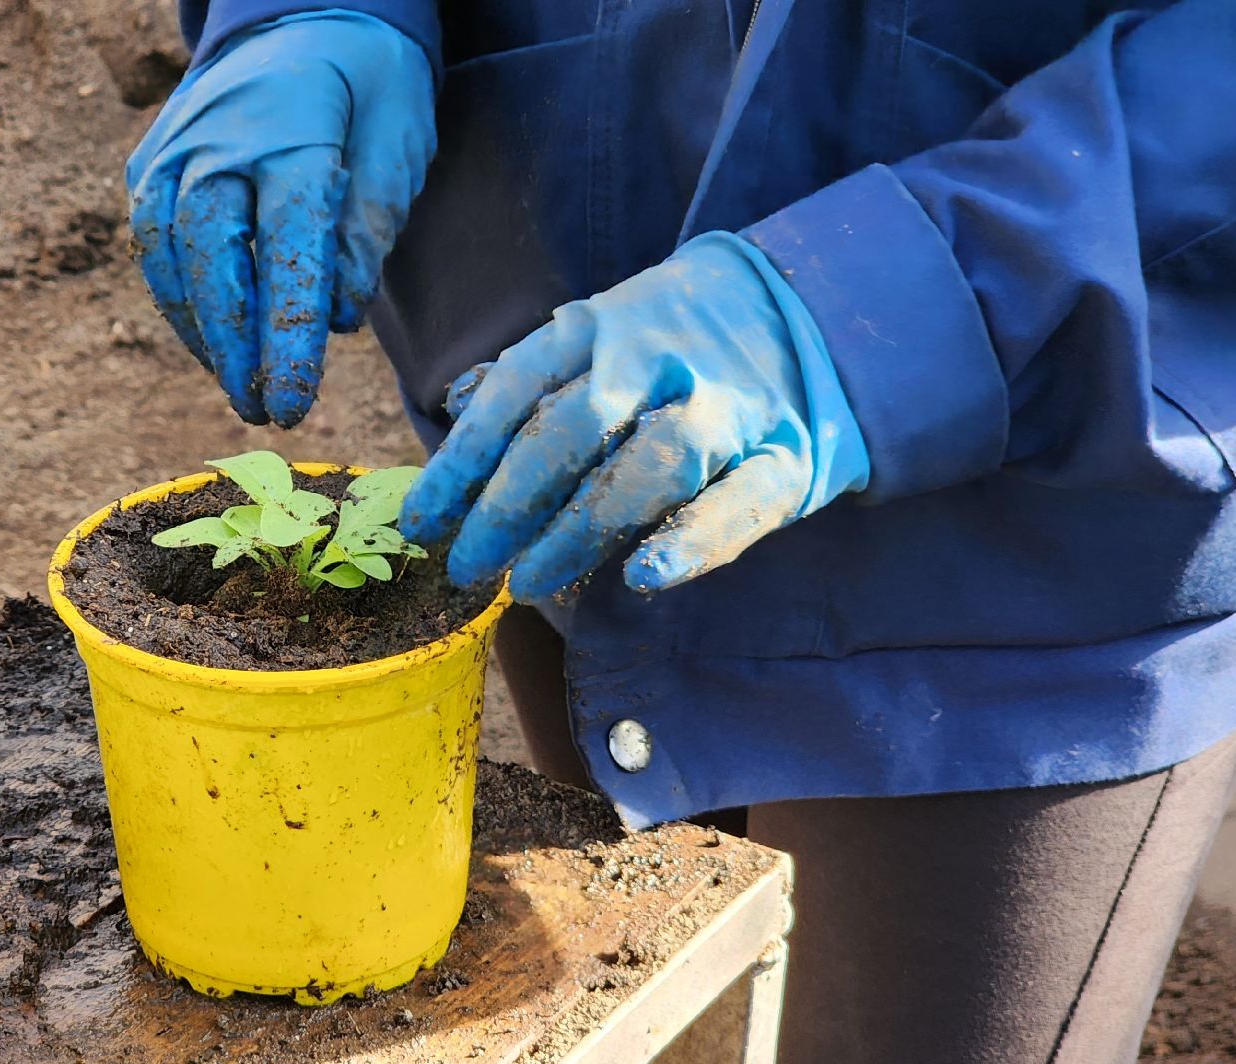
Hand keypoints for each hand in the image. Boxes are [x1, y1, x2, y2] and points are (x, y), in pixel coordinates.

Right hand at [126, 12, 434, 427]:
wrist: (298, 15)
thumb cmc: (365, 85)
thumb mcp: (398, 138)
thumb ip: (369, 223)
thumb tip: (336, 315)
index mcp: (289, 132)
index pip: (286, 250)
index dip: (287, 336)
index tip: (292, 402)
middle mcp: (215, 141)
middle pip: (212, 261)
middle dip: (235, 348)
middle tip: (262, 412)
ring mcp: (172, 150)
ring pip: (171, 261)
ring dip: (204, 336)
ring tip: (241, 390)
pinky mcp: (149, 163)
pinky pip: (155, 247)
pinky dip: (182, 304)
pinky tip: (214, 345)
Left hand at [401, 232, 869, 603]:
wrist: (811, 308)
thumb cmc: (673, 343)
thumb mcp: (600, 335)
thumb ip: (530, 380)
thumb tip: (451, 417)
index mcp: (599, 327)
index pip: (515, 391)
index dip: (462, 460)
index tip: (423, 522)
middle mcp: (659, 360)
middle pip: (571, 430)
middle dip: (508, 505)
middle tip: (468, 567)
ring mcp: (726, 406)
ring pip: (648, 466)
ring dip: (580, 530)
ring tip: (529, 582)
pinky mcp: (786, 455)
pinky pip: (739, 502)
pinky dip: (691, 540)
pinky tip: (644, 577)